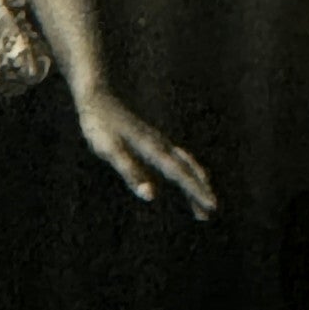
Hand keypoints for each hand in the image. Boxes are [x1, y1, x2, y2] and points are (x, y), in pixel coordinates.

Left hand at [75, 89, 217, 220]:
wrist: (97, 97)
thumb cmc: (99, 125)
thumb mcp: (110, 151)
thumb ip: (130, 172)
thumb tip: (150, 196)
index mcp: (153, 149)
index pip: (180, 174)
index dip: (195, 191)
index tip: (211, 206)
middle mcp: (161, 145)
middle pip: (187, 170)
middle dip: (200, 189)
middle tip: (210, 211)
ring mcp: (158, 141)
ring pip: (185, 163)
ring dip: (195, 181)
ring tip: (200, 201)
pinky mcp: (152, 140)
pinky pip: (176, 158)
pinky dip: (186, 170)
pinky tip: (183, 176)